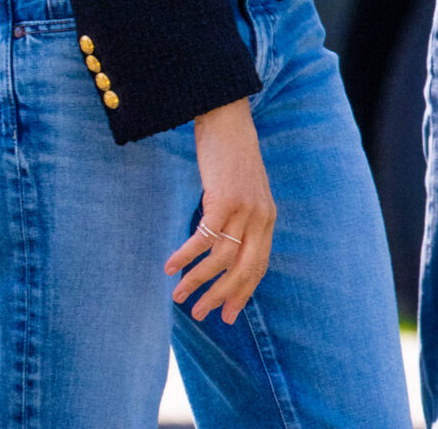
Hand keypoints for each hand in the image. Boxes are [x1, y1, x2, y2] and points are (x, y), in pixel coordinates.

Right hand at [167, 98, 275, 324]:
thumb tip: (223, 250)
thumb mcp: (244, 192)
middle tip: (200, 314)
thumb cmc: (230, 159)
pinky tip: (170, 267)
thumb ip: (240, 220)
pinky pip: (204, 238)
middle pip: (242, 269)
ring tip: (178, 296)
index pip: (258, 266)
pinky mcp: (225, 199)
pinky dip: (186, 256)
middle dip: (220, 296)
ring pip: (221, 258)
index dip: (242, 292)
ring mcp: (245, 209)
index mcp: (267, 218)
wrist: (228, 122)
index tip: (226, 314)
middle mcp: (261, 217)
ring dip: (197, 280)